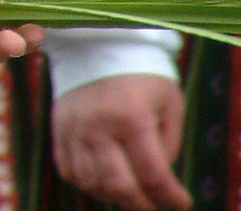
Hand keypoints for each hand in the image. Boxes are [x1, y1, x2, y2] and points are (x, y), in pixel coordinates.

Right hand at [52, 74, 189, 210]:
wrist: (98, 45)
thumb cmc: (142, 76)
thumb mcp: (169, 104)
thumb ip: (168, 143)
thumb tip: (158, 179)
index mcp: (132, 118)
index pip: (153, 175)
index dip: (171, 197)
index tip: (182, 202)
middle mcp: (98, 127)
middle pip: (119, 186)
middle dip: (142, 204)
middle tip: (154, 204)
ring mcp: (73, 129)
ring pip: (91, 183)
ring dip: (114, 196)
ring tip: (130, 193)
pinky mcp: (58, 129)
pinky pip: (68, 170)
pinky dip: (86, 183)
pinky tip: (103, 180)